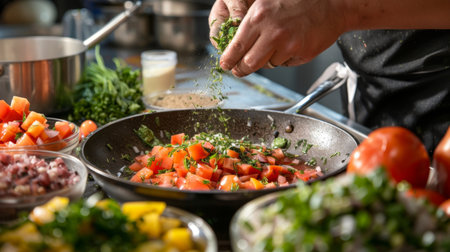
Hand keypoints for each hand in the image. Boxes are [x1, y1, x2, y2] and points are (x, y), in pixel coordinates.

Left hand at [213, 0, 345, 76]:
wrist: (332, 4)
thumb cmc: (300, 1)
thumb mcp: (267, 2)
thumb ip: (250, 22)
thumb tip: (233, 43)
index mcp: (259, 17)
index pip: (236, 47)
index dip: (228, 59)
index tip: (225, 64)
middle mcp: (272, 32)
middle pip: (248, 64)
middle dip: (241, 69)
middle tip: (239, 69)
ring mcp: (288, 45)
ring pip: (267, 65)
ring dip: (267, 60)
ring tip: (277, 44)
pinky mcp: (301, 54)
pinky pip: (284, 64)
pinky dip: (284, 58)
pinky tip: (291, 44)